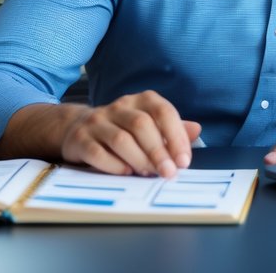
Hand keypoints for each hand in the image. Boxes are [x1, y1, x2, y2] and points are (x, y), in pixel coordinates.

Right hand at [60, 91, 201, 178]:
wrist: (78, 128)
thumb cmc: (123, 130)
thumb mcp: (149, 125)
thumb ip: (172, 129)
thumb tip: (196, 130)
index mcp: (140, 100)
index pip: (162, 111)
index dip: (176, 136)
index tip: (184, 161)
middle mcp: (118, 107)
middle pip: (141, 125)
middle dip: (158, 151)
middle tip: (168, 173)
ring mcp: (96, 121)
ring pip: (121, 139)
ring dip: (139, 160)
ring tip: (149, 175)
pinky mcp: (80, 139)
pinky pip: (98, 153)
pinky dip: (114, 166)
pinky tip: (125, 173)